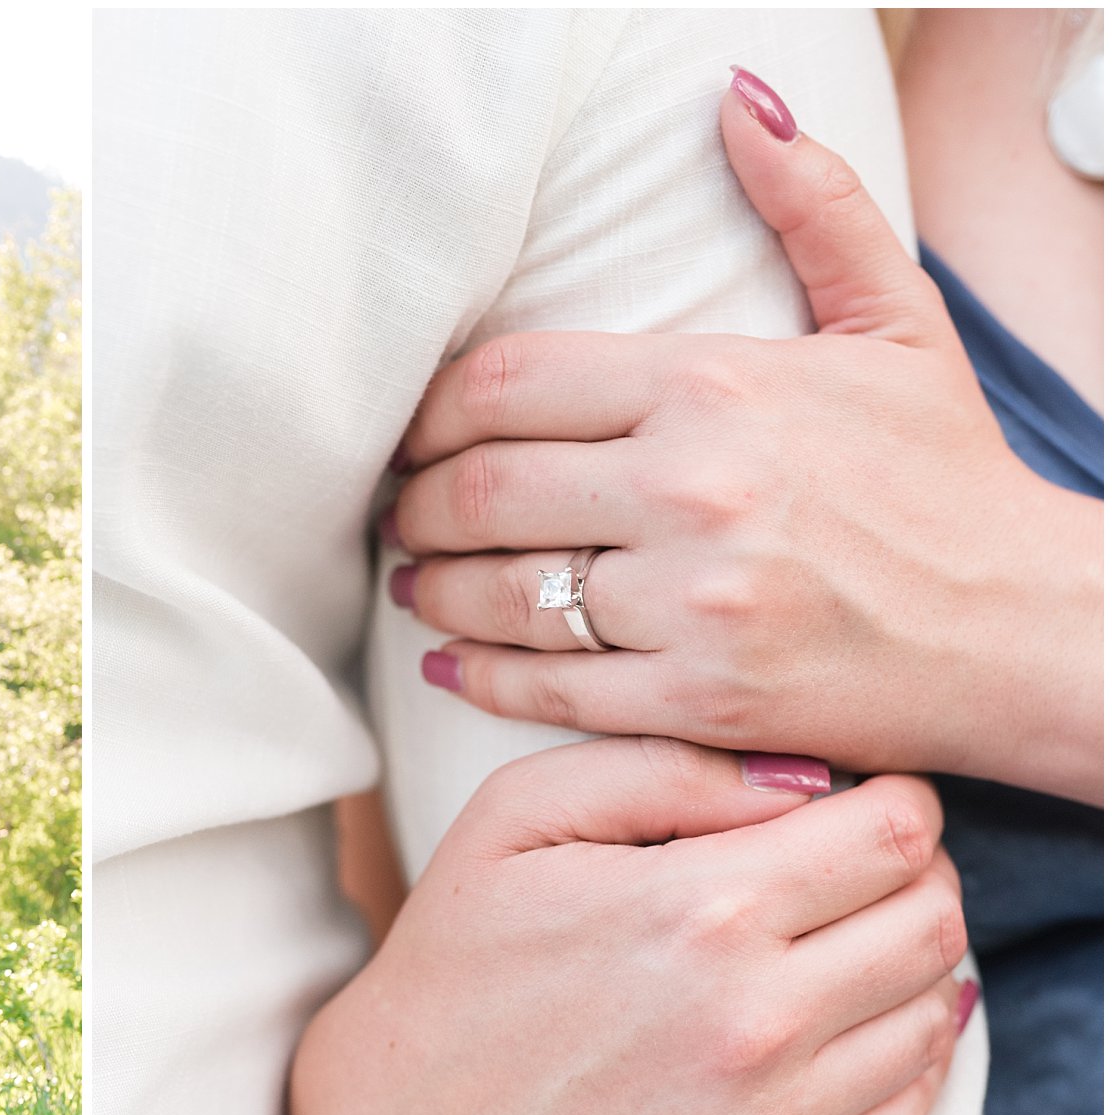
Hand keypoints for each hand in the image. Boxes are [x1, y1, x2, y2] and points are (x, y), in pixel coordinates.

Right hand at [288, 736, 969, 1114]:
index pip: (896, 834)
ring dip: (905, 965)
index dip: (891, 802)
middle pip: (934, 919)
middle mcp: (754, 1021)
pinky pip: (907, 1113)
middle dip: (909, 875)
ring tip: (831, 946)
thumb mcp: (516, 816)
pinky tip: (833, 1026)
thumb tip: (806, 779)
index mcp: (699, 910)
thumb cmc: (457, 956)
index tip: (850, 805)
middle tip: (846, 870)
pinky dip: (897, 1057)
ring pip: (935, 1013)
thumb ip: (662, 768)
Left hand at [386, 69, 1101, 803]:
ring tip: (418, 582)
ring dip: (434, 589)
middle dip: (417, 504)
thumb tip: (738, 100)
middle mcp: (693, 488)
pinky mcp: (698, 699)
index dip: (429, 415)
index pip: (506, 385)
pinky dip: (480, 676)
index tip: (414, 437)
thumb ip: (812, 207)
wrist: (1027, 630)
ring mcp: (694, 603)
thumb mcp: (895, 324)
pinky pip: (546, 688)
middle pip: (483, 489)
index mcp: (717, 385)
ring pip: (500, 594)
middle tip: (401, 514)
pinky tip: (453, 662)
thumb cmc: (946, 476)